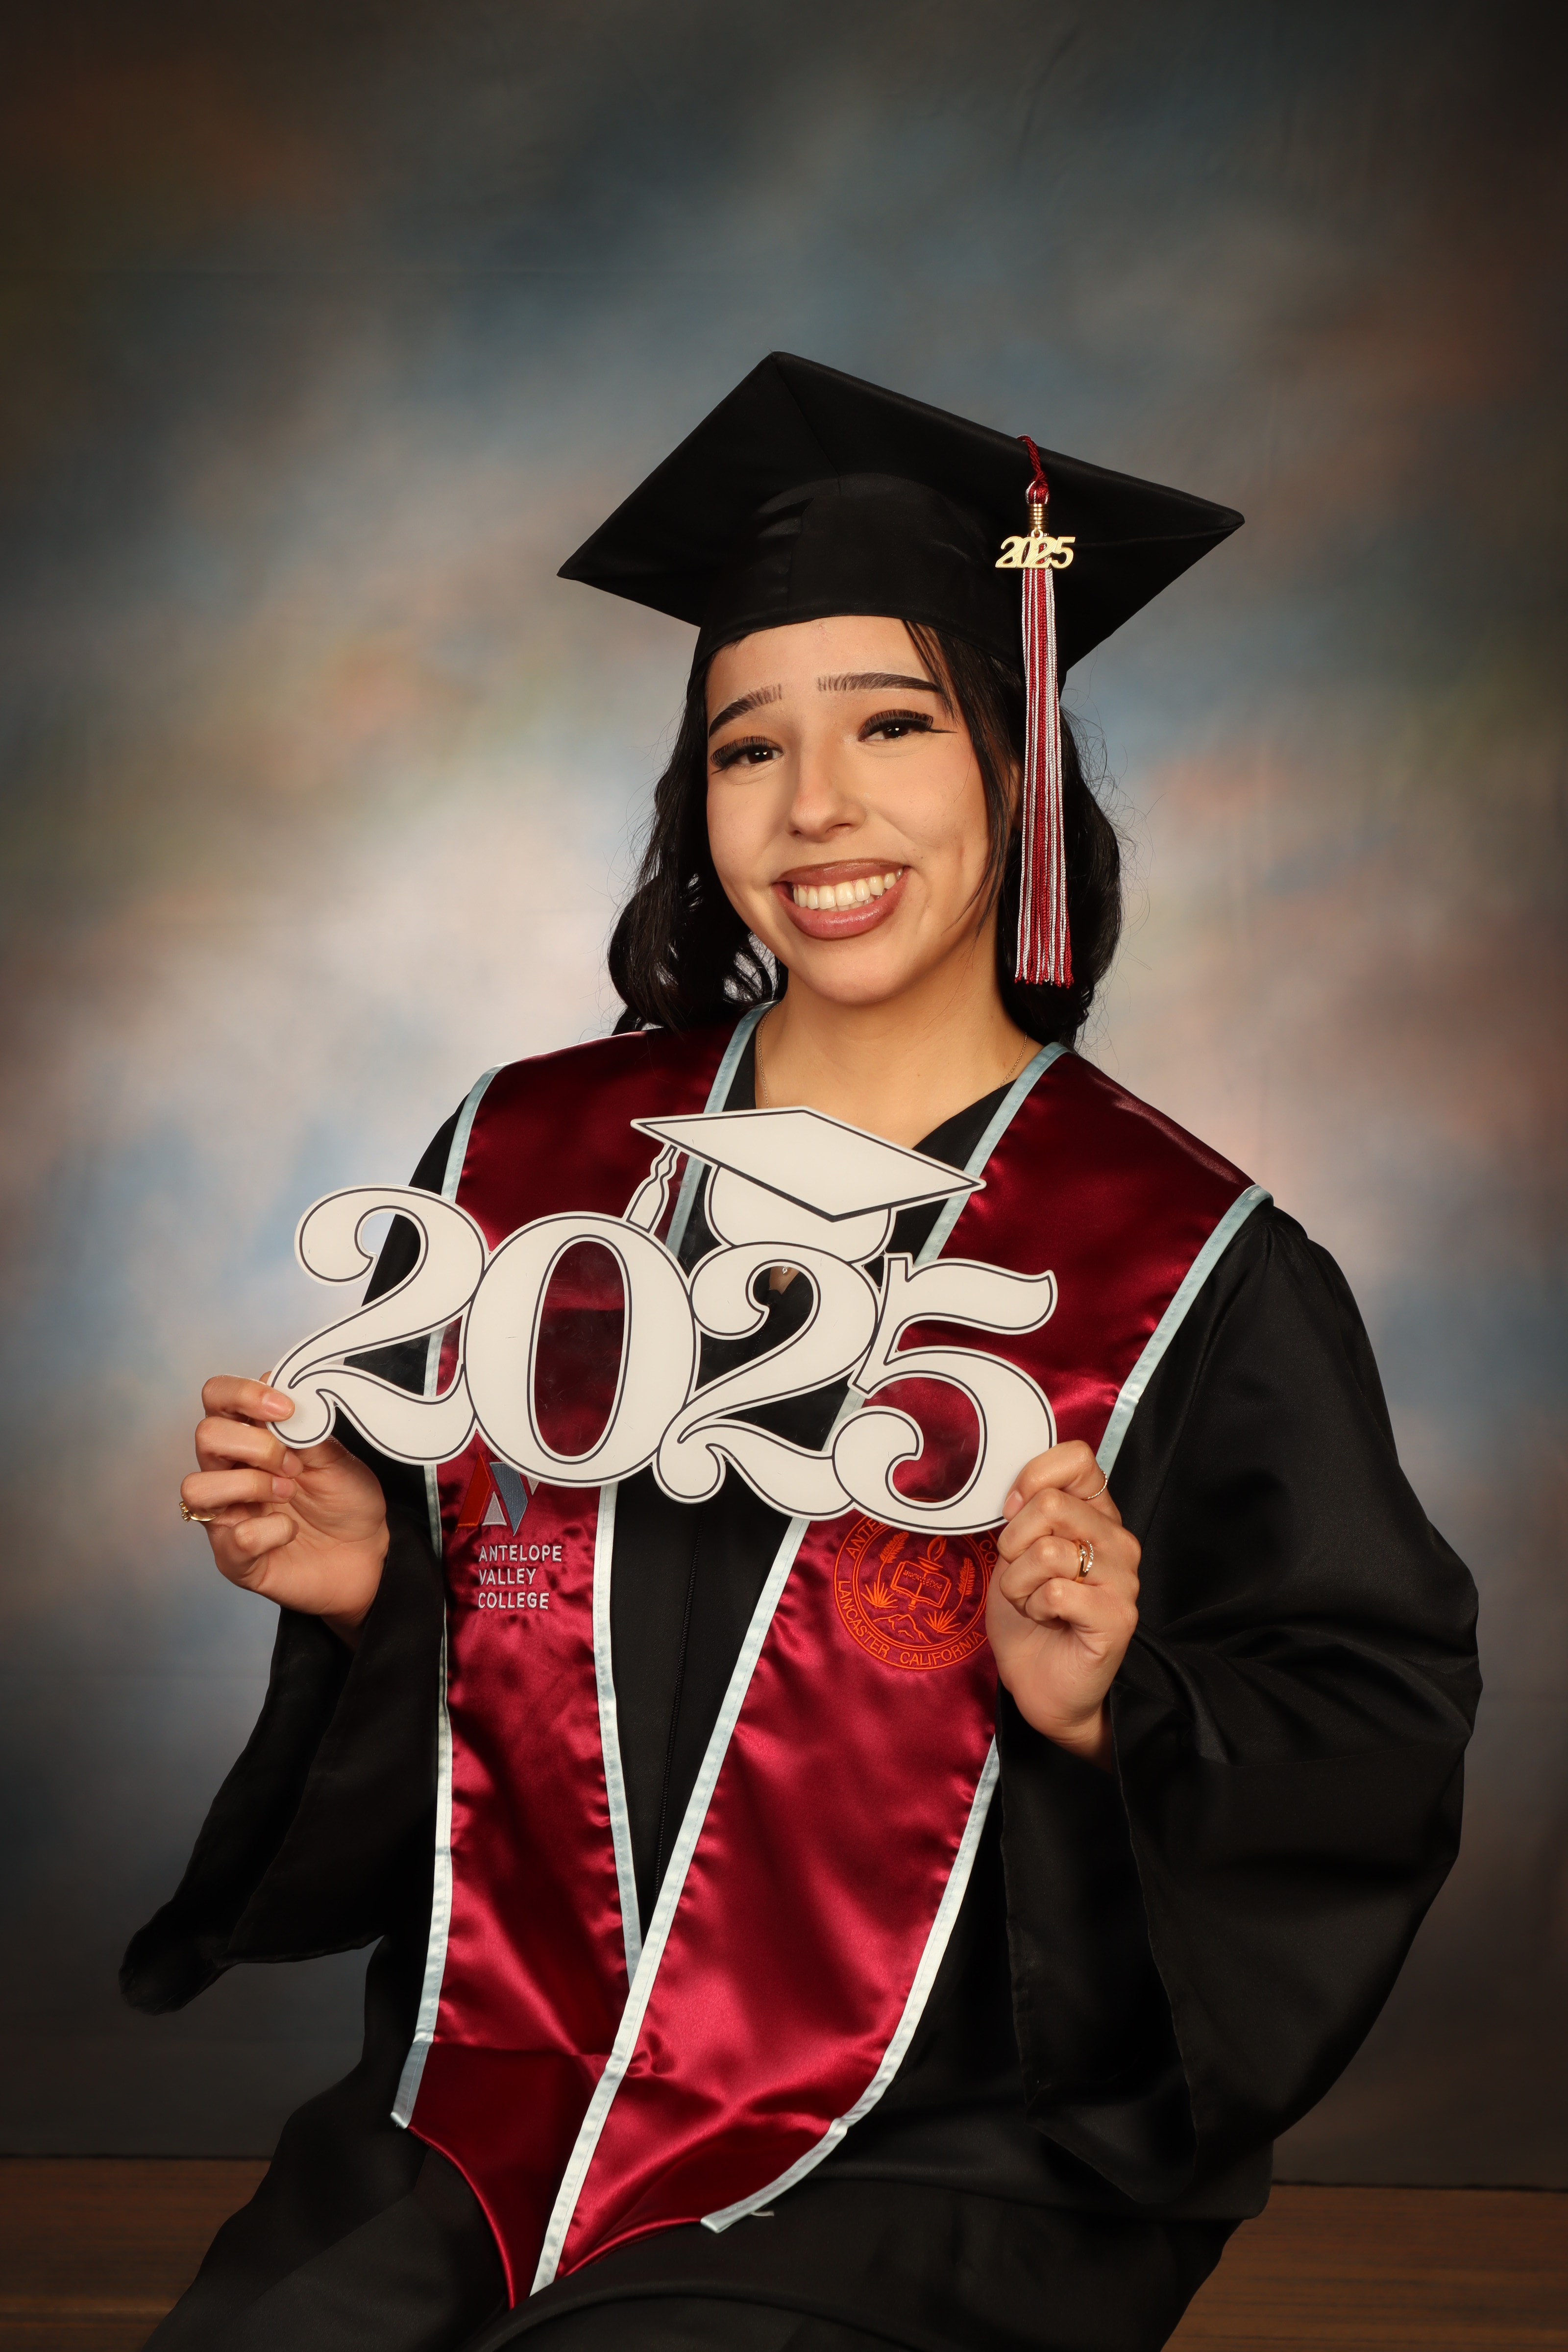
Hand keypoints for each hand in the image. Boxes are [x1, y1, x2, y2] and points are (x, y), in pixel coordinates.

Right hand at [181, 1376, 389, 1643]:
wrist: (366, 1553)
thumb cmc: (346, 1501)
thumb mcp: (336, 1456)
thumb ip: (307, 1427)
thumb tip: (285, 1392)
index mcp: (251, 1437)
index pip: (217, 1397)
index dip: (243, 1394)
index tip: (285, 1409)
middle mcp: (229, 1472)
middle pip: (205, 1435)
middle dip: (255, 1445)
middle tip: (293, 1464)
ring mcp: (226, 1515)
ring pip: (197, 1487)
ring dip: (250, 1485)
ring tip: (287, 1493)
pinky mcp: (234, 1557)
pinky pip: (235, 1537)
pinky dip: (272, 1531)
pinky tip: (291, 1531)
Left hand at [985, 1440, 1138, 1769]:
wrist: (1042, 1685)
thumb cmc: (1030, 1617)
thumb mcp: (1017, 1552)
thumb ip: (1023, 1512)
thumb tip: (1013, 1489)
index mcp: (1097, 1515)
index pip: (1077, 1458)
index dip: (1031, 1478)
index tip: (1014, 1512)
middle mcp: (1118, 1541)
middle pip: (1050, 1504)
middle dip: (1013, 1542)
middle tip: (1021, 1574)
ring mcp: (1123, 1580)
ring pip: (1047, 1550)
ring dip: (1019, 1583)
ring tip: (1033, 1603)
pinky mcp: (1117, 1617)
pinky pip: (1055, 1592)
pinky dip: (1034, 1607)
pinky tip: (1046, 1621)